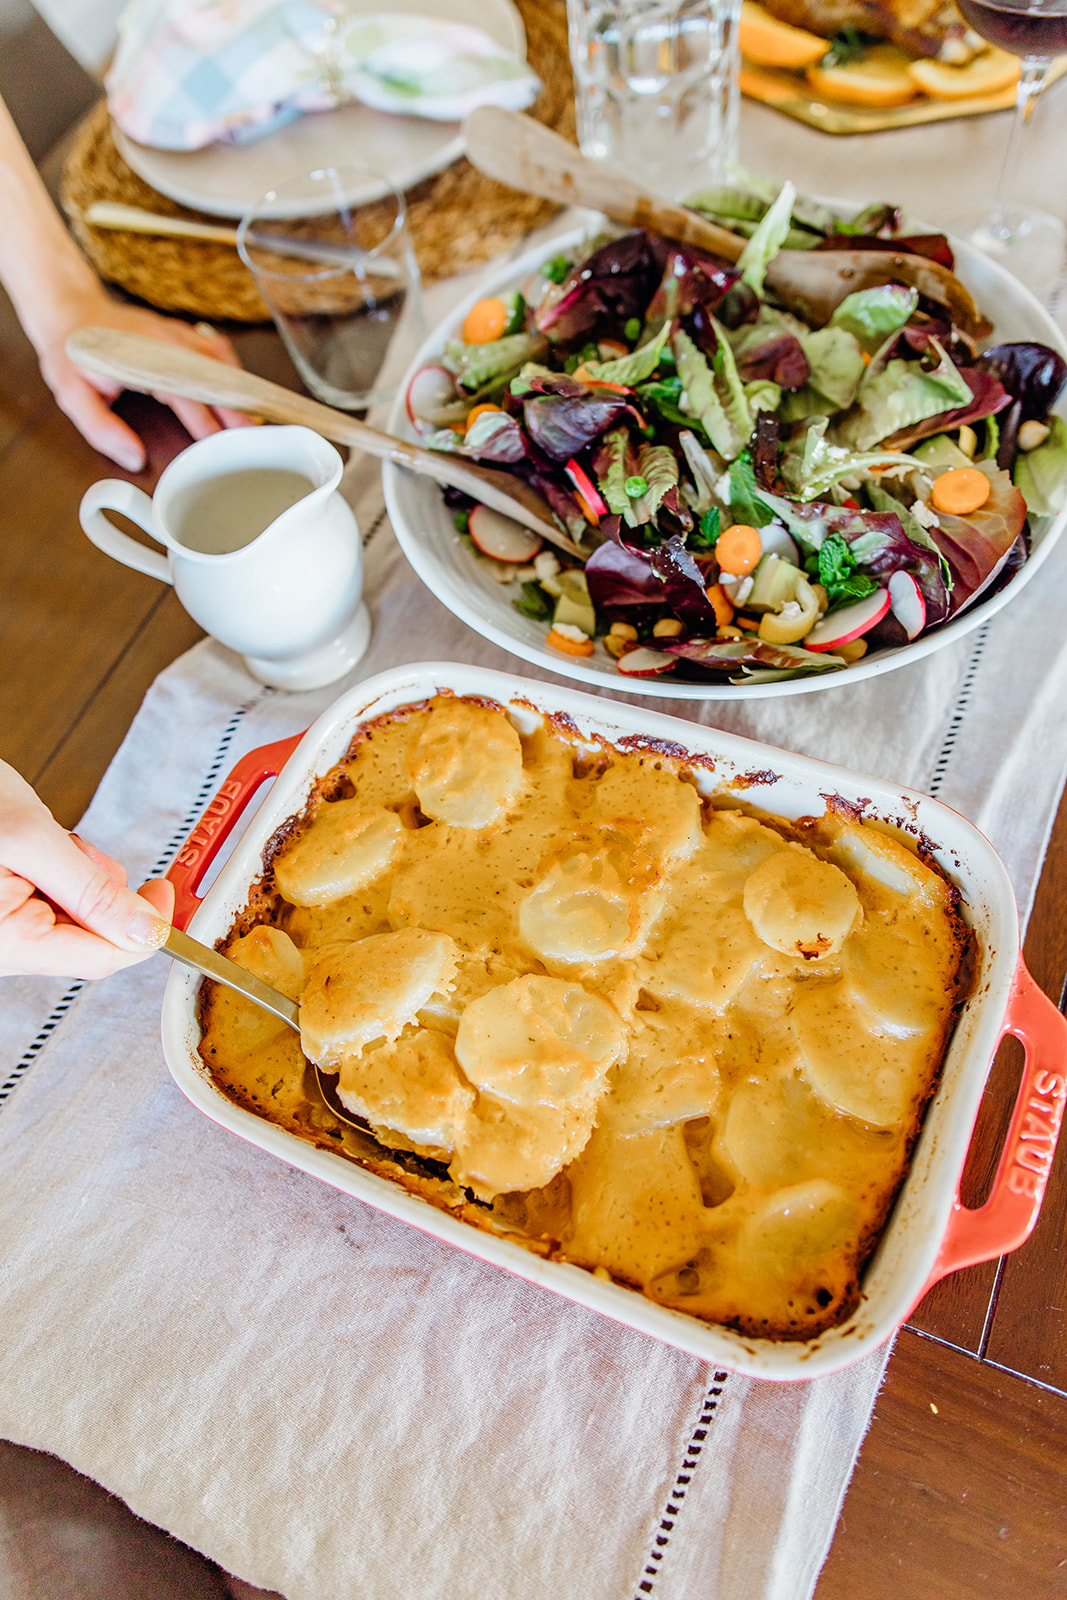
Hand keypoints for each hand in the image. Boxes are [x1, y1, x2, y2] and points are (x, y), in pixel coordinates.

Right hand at [0, 760, 173, 979]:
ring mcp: (2, 932)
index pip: (103, 957)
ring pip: (75, 916)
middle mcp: (2, 948)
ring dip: (76, 877)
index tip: (165, 892)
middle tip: (72, 851)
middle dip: (98, 890)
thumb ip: (91, 890)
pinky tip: (31, 848)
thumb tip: (145, 930)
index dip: (146, 927)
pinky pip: (51, 901)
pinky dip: (57, 872)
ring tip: (38, 843)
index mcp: (7, 944)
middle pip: (90, 937)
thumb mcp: (30, 838)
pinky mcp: (3, 912)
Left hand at [31, 286, 253, 471]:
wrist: (68, 310)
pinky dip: (233, 371)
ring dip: (240, 388)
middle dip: (237, 407)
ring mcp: (176, 334)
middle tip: (255, 436)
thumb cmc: (70, 353)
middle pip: (213, 376)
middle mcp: (165, 341)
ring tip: (256, 418)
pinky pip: (217, 350)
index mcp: (141, 357)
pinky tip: (241, 390)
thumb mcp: (71, 394)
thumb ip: (100, 427)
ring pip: (221, 361)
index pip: (183, 391)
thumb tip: (133, 459)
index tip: (221, 443)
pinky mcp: (182, 333)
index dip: (205, 418)